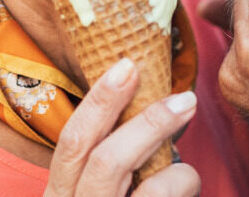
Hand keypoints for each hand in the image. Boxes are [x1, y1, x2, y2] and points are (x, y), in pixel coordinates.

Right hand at [44, 58, 201, 196]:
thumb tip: (150, 102)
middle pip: (93, 152)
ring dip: (157, 136)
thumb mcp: (101, 190)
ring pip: (125, 171)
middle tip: (181, 96)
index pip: (71, 139)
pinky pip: (158, 194)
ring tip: (186, 134)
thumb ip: (114, 158)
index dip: (97, 101)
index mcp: (62, 191)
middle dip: (135, 116)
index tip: (126, 65)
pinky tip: (186, 185)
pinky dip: (182, 181)